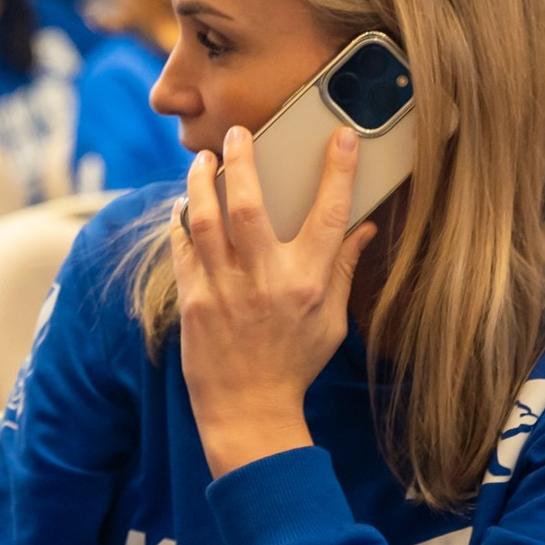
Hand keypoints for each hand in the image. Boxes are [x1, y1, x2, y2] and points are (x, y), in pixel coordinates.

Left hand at [171, 124, 377, 476]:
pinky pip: (183, 250)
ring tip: (202, 160)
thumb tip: (364, 228)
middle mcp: (265, 280)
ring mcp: (224, 290)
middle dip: (243, 161)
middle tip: (237, 133)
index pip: (329, 214)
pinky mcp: (194, 302)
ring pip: (206, 220)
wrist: (248, 411)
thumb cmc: (294, 364)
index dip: (337, 171)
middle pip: (251, 205)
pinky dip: (181, 223)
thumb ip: (342, 269)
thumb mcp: (331, 320)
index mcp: (308, 282)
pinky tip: (183, 206)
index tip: (339, 136)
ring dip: (201, 184)